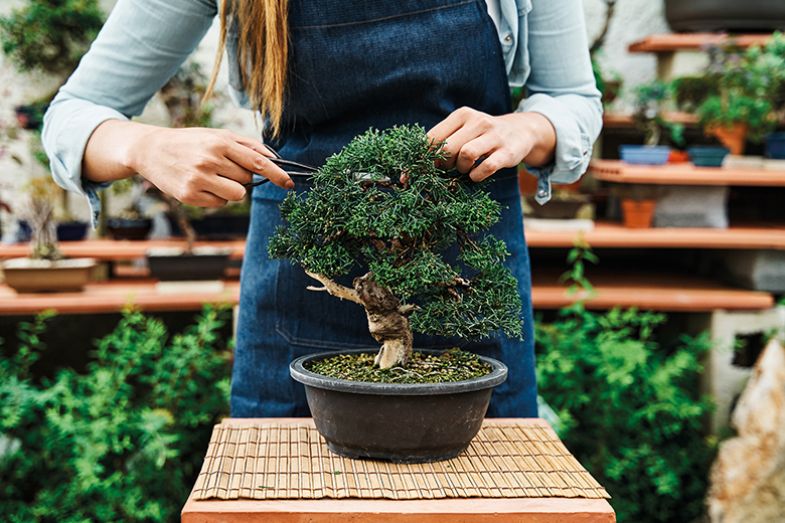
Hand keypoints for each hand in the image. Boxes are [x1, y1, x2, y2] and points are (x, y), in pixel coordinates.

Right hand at [128, 127, 292, 207]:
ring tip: (213, 177)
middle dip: (241, 176)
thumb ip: (247, 145)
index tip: (290, 184)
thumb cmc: (191, 141)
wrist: (151, 150)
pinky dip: (216, 197)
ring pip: (237, 195)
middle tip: (222, 167)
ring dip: (231, 189)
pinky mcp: (189, 195)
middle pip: (248, 180)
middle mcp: (210, 160)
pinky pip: (220, 204)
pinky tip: (201, 185)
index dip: (277, 175)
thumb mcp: (217, 135)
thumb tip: (274, 158)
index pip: (257, 163)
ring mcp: (199, 179)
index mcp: (220, 142)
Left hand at [427, 107, 555, 181]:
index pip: (434, 137)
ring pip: (466, 155)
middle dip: (443, 164)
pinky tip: (477, 175)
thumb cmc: (483, 135)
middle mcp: (478, 121)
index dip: (424, 157)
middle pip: (448, 148)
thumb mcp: (464, 130)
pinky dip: (477, 175)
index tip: (422, 169)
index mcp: (462, 115)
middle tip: (449, 168)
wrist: (521, 131)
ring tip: (465, 169)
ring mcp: (494, 136)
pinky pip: (486, 167)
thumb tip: (418, 166)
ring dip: (461, 169)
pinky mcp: (507, 152)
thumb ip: (444, 141)